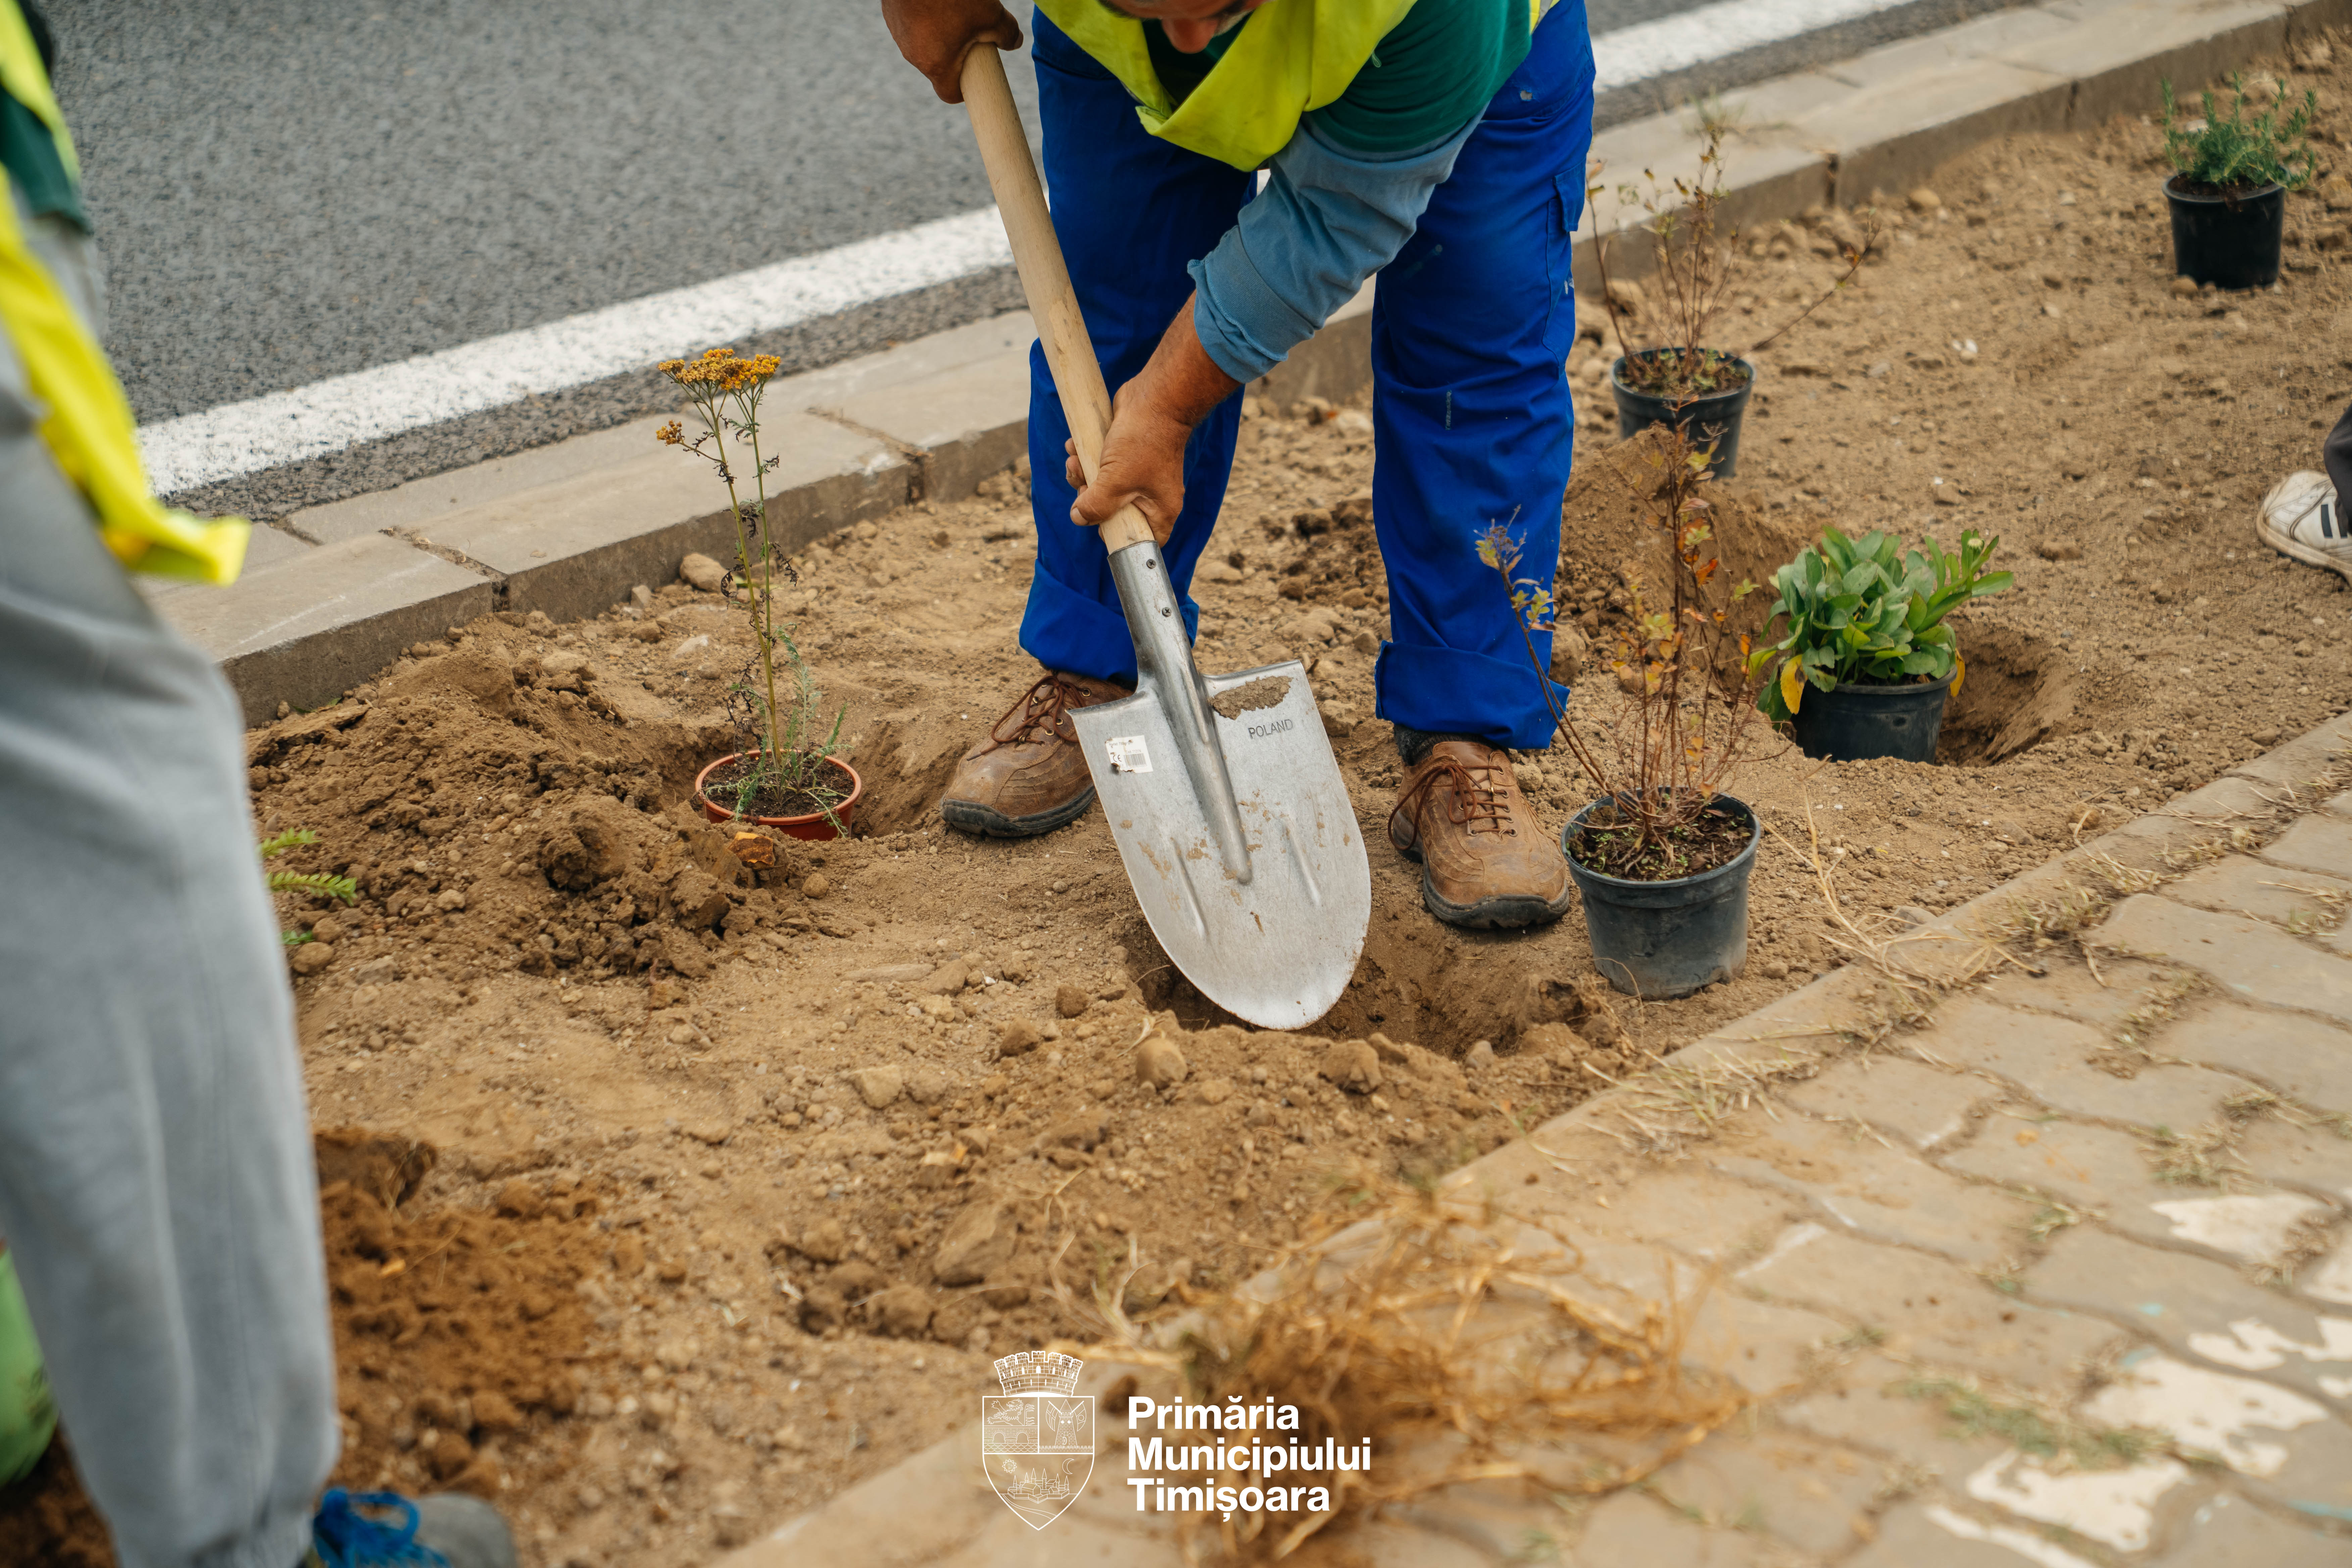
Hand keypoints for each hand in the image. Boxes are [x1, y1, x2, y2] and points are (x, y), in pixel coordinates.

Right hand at [879, 0, 1022, 103]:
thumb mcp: (990, 14)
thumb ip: (1007, 33)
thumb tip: (1016, 42)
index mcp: (936, 64)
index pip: (949, 93)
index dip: (964, 89)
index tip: (975, 76)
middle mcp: (913, 55)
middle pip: (938, 66)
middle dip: (956, 54)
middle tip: (971, 31)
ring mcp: (898, 34)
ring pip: (923, 43)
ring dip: (939, 34)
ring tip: (953, 9)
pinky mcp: (890, 13)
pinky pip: (911, 24)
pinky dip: (924, 17)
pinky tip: (935, 0)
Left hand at [1065, 386, 1193, 544]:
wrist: (1153, 398)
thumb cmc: (1143, 441)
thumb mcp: (1116, 481)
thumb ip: (1096, 506)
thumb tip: (1079, 518)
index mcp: (1159, 509)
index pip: (1139, 539)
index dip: (1115, 536)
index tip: (1097, 524)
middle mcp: (1149, 495)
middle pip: (1112, 513)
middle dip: (1088, 498)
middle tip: (1082, 484)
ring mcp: (1137, 475)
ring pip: (1100, 488)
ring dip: (1081, 475)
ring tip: (1075, 459)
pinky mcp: (1124, 456)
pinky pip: (1099, 466)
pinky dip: (1084, 458)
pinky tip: (1074, 446)